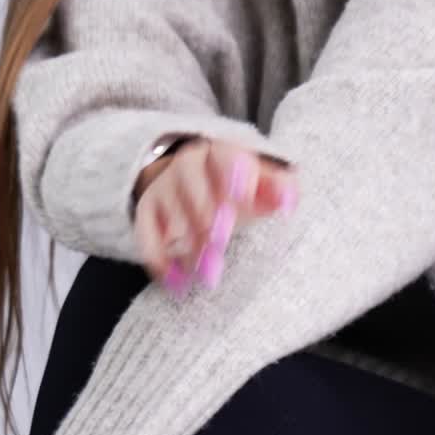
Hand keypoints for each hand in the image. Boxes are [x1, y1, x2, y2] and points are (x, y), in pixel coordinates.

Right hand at [133, 137, 299, 294]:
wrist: (186, 183)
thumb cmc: (232, 187)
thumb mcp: (258, 181)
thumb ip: (278, 189)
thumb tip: (289, 203)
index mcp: (219, 152)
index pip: (224, 157)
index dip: (233, 174)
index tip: (244, 193)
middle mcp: (186, 166)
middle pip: (194, 189)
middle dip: (208, 217)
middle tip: (221, 243)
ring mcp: (162, 189)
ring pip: (173, 219)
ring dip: (190, 248)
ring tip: (207, 272)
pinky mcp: (145, 213)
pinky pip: (147, 238)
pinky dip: (159, 261)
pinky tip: (175, 281)